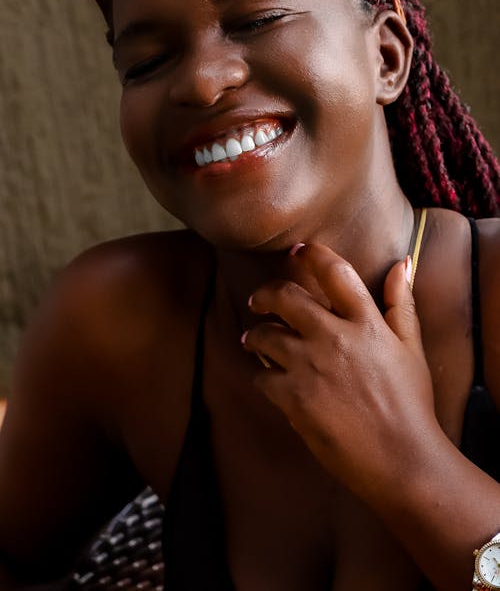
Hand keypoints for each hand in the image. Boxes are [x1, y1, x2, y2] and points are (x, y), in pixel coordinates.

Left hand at [242, 244, 437, 499]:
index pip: (334, 271)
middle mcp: (335, 337)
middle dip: (266, 293)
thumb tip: (401, 264)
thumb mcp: (411, 348)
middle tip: (258, 300)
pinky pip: (262, 377)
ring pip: (265, 335)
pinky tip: (267, 379)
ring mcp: (310, 367)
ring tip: (254, 340)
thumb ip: (401, 303)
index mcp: (366, 322)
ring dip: (257, 335)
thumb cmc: (411, 404)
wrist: (401, 459)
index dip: (310, 254)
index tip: (296, 251)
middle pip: (286, 296)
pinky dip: (262, 376)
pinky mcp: (293, 399)